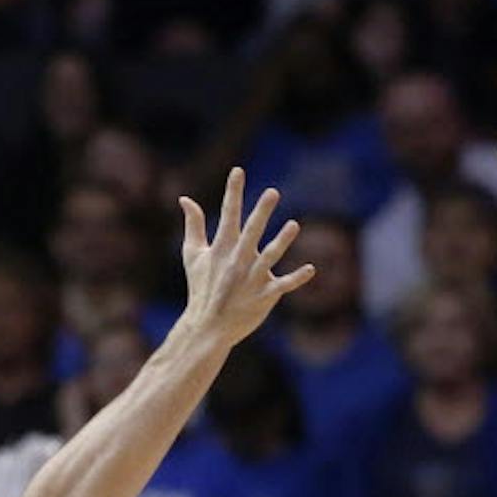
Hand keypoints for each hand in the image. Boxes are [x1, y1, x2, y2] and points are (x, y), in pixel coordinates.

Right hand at [176, 167, 312, 344]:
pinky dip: (297, 278)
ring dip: (282, 241)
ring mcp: (252, 278)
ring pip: (270, 256)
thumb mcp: (193, 255)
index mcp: (222, 248)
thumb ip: (193, 225)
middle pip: (252, 232)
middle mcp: (237, 260)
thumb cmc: (201, 288)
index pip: (229, 214)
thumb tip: (185, 199)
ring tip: (294, 225)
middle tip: (272, 192)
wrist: (208, 325)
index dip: (233, 192)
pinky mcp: (265, 296)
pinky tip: (312, 269)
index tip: (238, 171)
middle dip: (261, 212)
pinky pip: (283, 285)